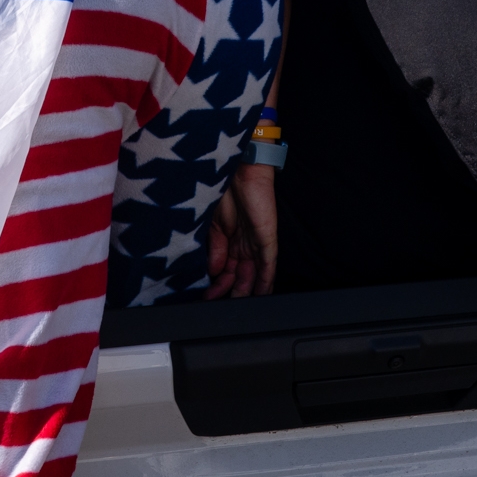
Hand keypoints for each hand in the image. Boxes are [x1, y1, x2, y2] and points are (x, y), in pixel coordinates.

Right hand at [205, 163, 279, 298]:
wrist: (238, 172)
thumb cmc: (224, 191)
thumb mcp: (213, 225)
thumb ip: (215, 249)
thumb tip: (214, 271)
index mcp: (229, 240)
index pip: (226, 269)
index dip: (217, 283)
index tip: (208, 294)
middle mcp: (244, 245)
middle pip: (240, 275)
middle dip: (231, 290)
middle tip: (219, 301)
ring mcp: (256, 243)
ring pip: (254, 274)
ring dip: (247, 290)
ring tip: (240, 305)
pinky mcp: (268, 240)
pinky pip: (268, 265)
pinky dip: (266, 281)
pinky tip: (263, 294)